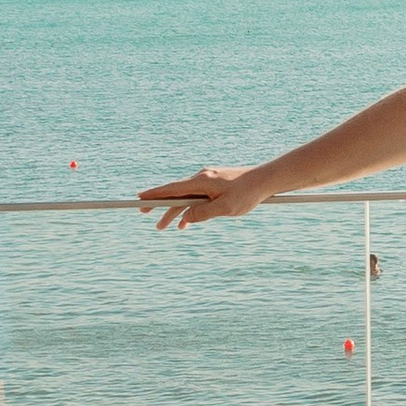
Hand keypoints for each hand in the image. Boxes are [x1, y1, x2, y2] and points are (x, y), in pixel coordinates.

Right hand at [139, 167, 269, 230]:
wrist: (265, 180)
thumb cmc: (247, 193)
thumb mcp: (226, 208)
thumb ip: (203, 213)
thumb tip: (185, 217)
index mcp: (201, 181)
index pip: (172, 189)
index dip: (155, 194)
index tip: (139, 198)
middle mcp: (201, 178)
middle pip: (175, 193)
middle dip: (160, 205)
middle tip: (143, 213)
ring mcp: (208, 181)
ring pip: (186, 197)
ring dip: (175, 212)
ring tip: (163, 227)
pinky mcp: (215, 185)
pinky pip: (196, 197)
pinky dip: (189, 209)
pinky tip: (186, 223)